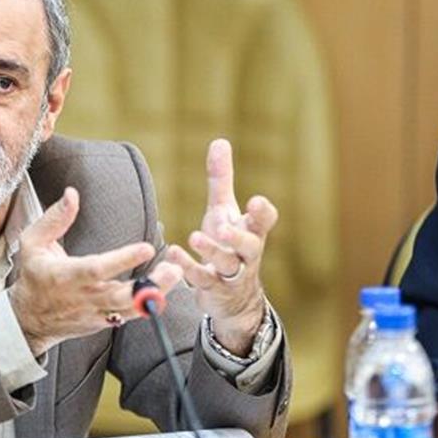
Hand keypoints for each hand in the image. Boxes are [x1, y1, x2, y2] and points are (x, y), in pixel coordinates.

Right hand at [9, 187, 184, 355]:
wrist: (28, 318)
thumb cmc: (33, 274)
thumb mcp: (32, 243)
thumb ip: (54, 218)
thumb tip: (72, 193)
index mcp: (65, 276)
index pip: (97, 269)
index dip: (123, 260)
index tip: (146, 247)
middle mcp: (82, 297)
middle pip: (122, 296)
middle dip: (150, 285)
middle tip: (174, 268)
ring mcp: (94, 313)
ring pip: (130, 309)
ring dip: (156, 293)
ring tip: (175, 273)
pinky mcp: (102, 322)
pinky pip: (129, 316)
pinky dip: (148, 303)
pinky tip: (163, 286)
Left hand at [164, 139, 278, 355]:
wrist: (232, 296)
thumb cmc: (228, 244)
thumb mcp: (224, 211)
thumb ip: (221, 180)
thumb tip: (219, 140)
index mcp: (250, 232)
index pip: (264, 222)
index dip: (262, 213)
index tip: (256, 202)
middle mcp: (245, 254)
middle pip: (250, 246)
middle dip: (238, 236)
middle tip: (222, 227)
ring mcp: (231, 274)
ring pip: (225, 264)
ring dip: (210, 251)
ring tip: (194, 236)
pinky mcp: (212, 289)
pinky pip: (201, 280)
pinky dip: (187, 268)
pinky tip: (173, 254)